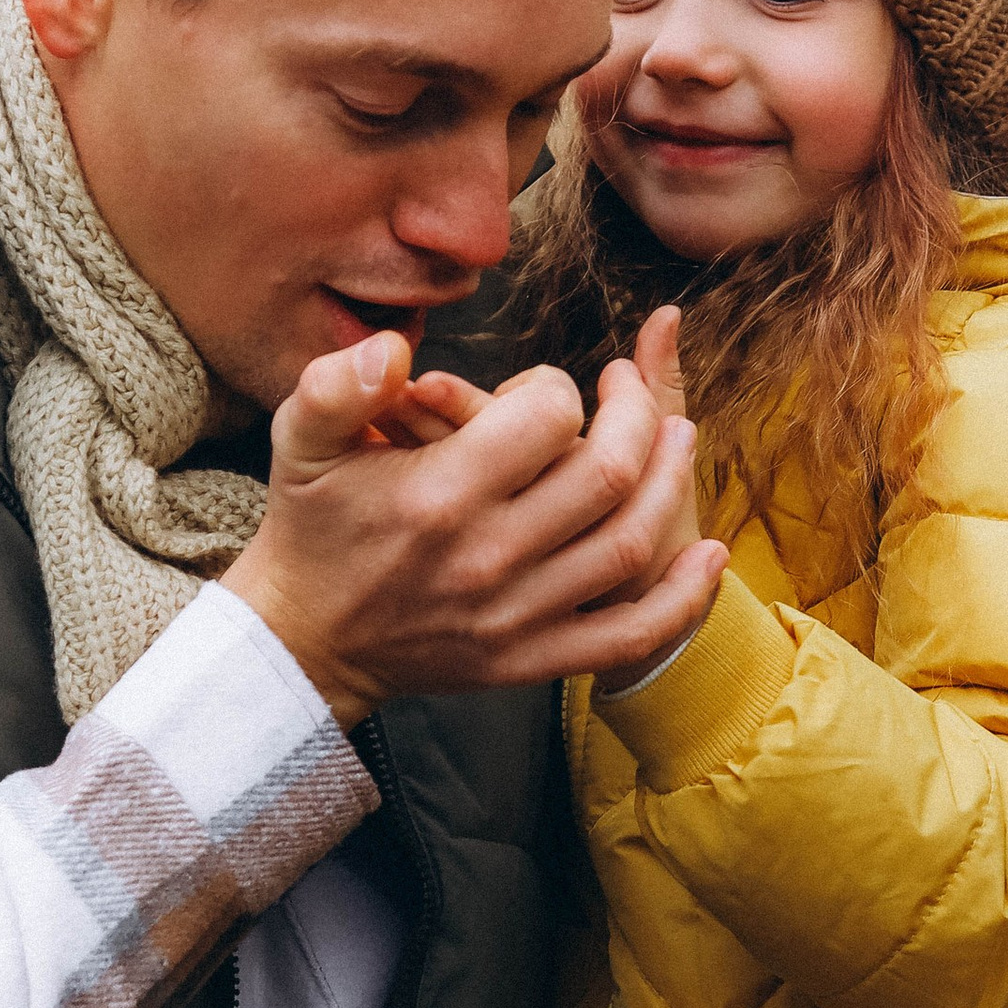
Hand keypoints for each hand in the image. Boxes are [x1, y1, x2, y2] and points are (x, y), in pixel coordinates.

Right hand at [224, 333, 725, 723]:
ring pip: (630, 544)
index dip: (561, 388)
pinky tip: (707, 555)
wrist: (305, 642)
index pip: (545, 418)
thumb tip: (395, 348)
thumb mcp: (299, 442)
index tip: (551, 388)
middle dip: (636, 417)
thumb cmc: (311, 529)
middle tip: (632, 391)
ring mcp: (515, 615)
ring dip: (670, 484)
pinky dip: (681, 599)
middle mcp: (486, 558)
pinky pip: (629, 635)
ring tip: (679, 441)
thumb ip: (337, 384)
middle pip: (606, 474)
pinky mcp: (530, 659)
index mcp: (438, 496)